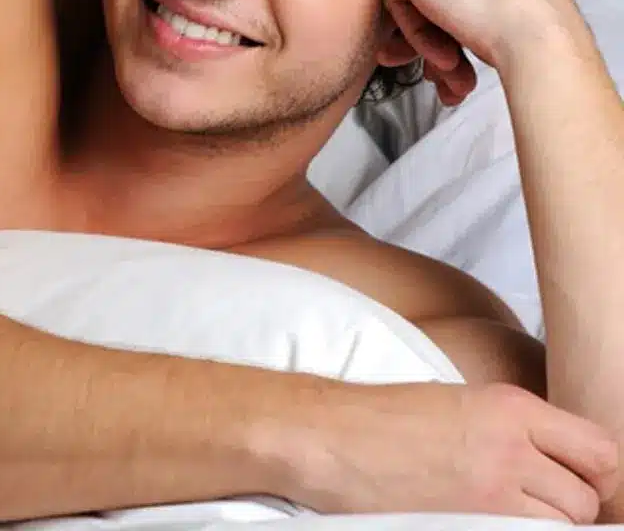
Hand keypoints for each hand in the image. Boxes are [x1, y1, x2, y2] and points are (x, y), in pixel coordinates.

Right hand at [294, 382, 618, 522]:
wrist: (324, 434)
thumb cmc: (376, 418)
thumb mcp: (455, 402)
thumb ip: (510, 427)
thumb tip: (548, 458)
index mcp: (510, 406)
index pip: (600, 448)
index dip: (600, 475)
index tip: (584, 485)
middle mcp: (511, 444)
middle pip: (587, 496)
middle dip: (573, 508)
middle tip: (541, 508)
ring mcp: (491, 488)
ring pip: (563, 524)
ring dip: (547, 526)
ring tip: (509, 517)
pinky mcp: (469, 522)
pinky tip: (489, 525)